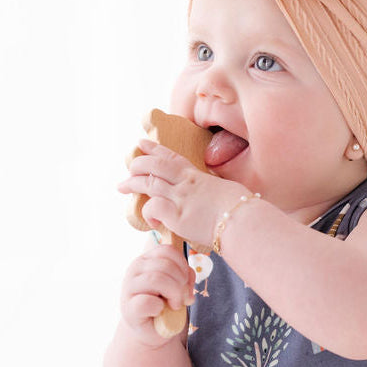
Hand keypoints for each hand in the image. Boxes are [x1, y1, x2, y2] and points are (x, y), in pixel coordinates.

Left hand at [118, 140, 245, 245]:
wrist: (243, 222)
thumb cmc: (242, 210)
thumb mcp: (226, 193)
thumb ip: (213, 193)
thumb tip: (214, 199)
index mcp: (197, 177)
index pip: (172, 157)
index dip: (154, 149)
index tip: (141, 143)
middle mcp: (186, 183)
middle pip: (155, 165)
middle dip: (138, 163)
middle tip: (129, 168)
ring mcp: (180, 198)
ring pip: (149, 182)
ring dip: (132, 183)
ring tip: (122, 186)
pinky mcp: (177, 215)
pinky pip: (153, 207)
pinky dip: (148, 213)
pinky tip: (152, 223)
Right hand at [119, 244, 194, 346]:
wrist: (152, 330)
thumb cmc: (166, 305)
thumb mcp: (178, 286)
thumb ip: (185, 276)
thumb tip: (187, 279)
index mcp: (147, 260)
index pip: (168, 250)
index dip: (183, 266)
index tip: (185, 282)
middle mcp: (135, 269)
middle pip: (166, 265)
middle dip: (181, 283)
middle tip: (183, 298)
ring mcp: (129, 288)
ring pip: (157, 279)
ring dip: (174, 294)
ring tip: (175, 305)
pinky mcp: (129, 308)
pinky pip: (148, 302)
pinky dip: (160, 308)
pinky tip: (160, 312)